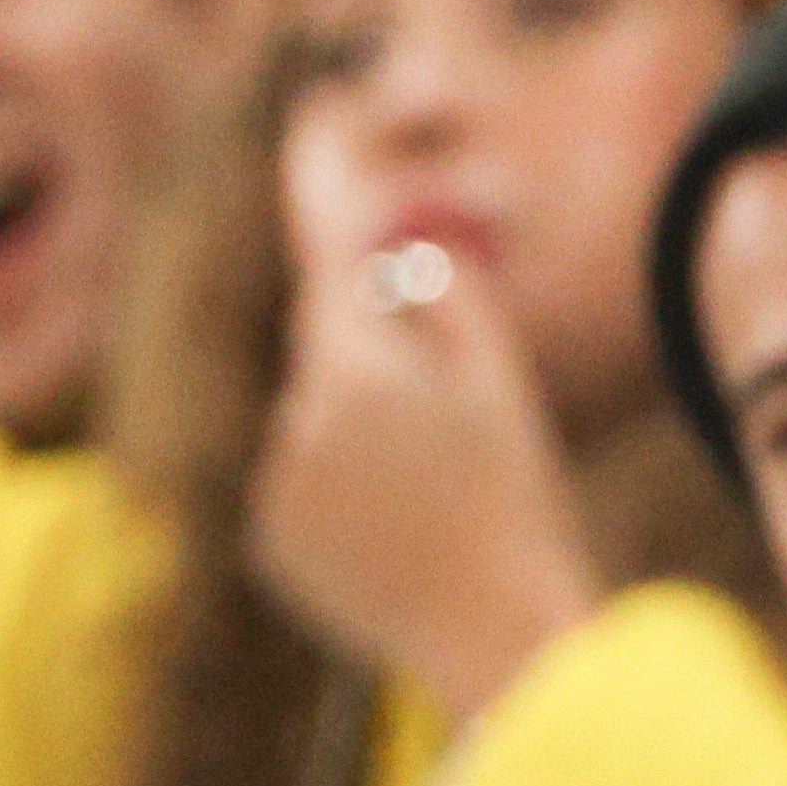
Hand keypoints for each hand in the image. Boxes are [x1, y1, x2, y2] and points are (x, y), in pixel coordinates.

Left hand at [245, 235, 597, 728]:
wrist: (496, 639)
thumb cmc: (517, 504)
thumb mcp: (499, 387)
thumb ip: (448, 299)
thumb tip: (403, 245)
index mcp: (353, 376)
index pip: (328, 273)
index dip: (329, 214)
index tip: (320, 145)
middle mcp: (294, 426)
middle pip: (329, 354)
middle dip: (378, 361)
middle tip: (448, 426)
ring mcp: (273, 488)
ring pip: (317, 424)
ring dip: (363, 435)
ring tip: (438, 499)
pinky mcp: (269, 542)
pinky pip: (303, 487)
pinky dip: (342, 494)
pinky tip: (400, 535)